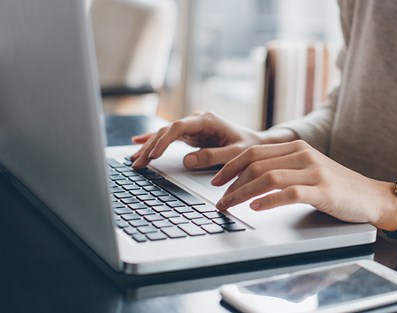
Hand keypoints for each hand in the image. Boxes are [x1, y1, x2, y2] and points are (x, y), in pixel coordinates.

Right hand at [130, 112, 262, 168]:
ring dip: (149, 147)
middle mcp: (197, 120)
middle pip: (167, 131)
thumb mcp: (234, 153)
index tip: (154, 154)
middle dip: (151, 147)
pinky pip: (168, 137)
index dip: (164, 140)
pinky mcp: (191, 135)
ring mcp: (193, 127)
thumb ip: (212, 156)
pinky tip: (138, 142)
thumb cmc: (248, 147)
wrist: (256, 143)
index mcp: (207, 120)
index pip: (179, 127)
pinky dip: (154, 141)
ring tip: (134, 160)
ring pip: (164, 134)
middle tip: (138, 163)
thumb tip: (187, 161)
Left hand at [211, 140, 396, 226]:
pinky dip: (268, 200)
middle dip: (231, 182)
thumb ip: (284, 168)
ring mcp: (314, 172)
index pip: (254, 152)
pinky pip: (289, 193)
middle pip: (256, 163)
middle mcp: (304, 155)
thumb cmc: (337, 187)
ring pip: (268, 177)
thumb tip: (249, 179)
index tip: (216, 181)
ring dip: (243, 193)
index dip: (230, 166)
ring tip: (230, 205)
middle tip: (218, 199)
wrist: (371, 197)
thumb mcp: (308, 170)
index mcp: (297, 147)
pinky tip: (255, 207)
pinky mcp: (323, 191)